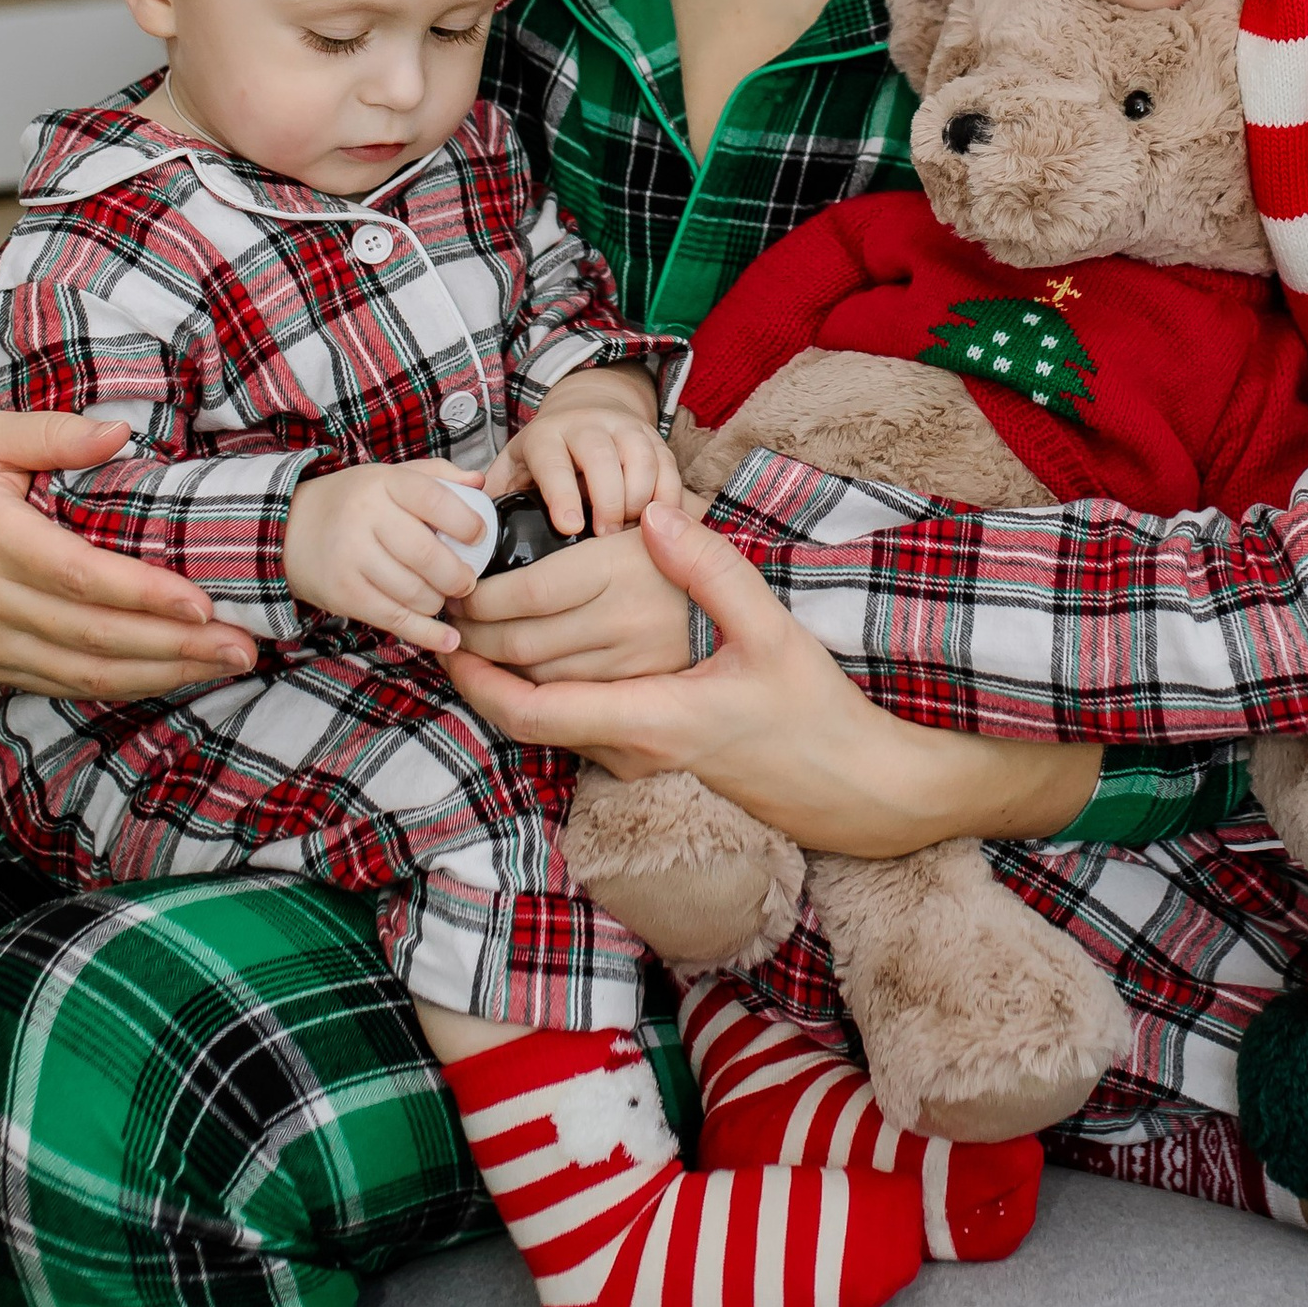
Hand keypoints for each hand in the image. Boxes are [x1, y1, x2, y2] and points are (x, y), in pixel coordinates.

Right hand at [0, 413, 262, 696]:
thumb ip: (50, 432)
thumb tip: (119, 434)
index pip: (79, 577)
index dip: (143, 594)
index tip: (204, 603)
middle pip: (93, 637)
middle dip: (175, 646)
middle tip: (244, 646)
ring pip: (84, 674)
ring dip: (162, 675)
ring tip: (227, 665)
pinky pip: (65, 687)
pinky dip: (124, 687)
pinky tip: (175, 676)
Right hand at [285, 463, 496, 656]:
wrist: (286, 530)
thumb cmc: (351, 502)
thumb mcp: (388, 476)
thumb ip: (436, 476)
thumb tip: (480, 483)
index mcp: (383, 482)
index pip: (434, 499)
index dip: (466, 522)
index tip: (480, 537)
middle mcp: (365, 518)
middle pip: (426, 554)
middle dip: (458, 575)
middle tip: (467, 581)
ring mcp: (351, 558)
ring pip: (413, 591)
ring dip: (439, 600)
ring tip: (441, 596)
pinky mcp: (344, 594)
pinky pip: (394, 619)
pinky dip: (427, 633)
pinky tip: (449, 639)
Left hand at [449, 499, 1099, 855]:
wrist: (858, 791)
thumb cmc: (817, 714)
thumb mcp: (770, 632)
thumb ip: (710, 571)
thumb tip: (653, 515)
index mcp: (651, 719)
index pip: (535, 710)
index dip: (478, 677)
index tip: (449, 634)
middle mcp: (634, 750)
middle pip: (528, 720)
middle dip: (481, 670)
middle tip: (454, 614)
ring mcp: (642, 764)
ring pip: (552, 726)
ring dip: (512, 682)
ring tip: (489, 623)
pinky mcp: (655, 763)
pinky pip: (582, 730)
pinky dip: (549, 693)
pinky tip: (551, 650)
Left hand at [486, 376, 679, 536]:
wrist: (586, 413)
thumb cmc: (545, 458)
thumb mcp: (514, 468)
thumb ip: (495, 495)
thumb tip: (472, 531)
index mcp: (546, 436)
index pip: (553, 460)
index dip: (561, 493)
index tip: (569, 527)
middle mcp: (587, 425)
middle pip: (601, 455)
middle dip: (606, 499)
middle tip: (604, 537)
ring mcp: (625, 429)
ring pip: (641, 457)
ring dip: (639, 499)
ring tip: (630, 534)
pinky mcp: (654, 440)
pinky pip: (669, 467)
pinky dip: (667, 498)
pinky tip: (658, 526)